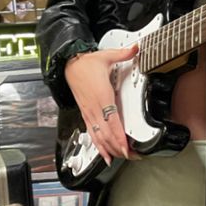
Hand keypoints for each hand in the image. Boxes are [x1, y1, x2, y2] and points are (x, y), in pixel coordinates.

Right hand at [64, 43, 138, 166]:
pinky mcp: (86, 114)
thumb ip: (123, 53)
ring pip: (99, 136)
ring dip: (110, 149)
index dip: (119, 136)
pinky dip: (99, 146)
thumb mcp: (106, 55)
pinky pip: (92, 133)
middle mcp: (94, 107)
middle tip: (133, 155)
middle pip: (107, 133)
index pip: (112, 120)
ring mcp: (89, 113)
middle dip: (119, 147)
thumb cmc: (86, 63)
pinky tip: (105, 155)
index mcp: (102, 95)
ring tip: (122, 158)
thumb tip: (137, 48)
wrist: (68, 65)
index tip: (126, 147)